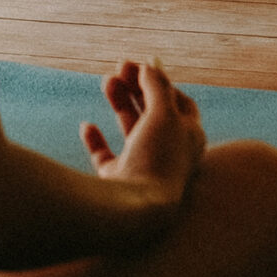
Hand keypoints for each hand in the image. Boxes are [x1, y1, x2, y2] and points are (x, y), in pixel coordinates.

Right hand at [80, 58, 205, 206]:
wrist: (137, 210)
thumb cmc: (158, 159)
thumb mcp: (164, 114)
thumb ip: (157, 86)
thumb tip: (150, 65)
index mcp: (190, 139)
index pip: (180, 103)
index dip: (163, 82)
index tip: (143, 67)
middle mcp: (169, 153)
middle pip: (154, 112)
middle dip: (137, 87)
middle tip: (119, 67)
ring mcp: (143, 167)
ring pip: (130, 128)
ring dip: (119, 102)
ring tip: (107, 80)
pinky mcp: (118, 181)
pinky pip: (105, 156)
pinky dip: (96, 140)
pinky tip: (87, 125)